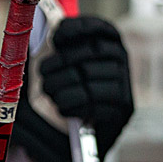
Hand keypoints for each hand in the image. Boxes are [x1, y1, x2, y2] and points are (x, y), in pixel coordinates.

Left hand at [13, 16, 133, 161]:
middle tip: (43, 73)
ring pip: (90, 78)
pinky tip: (62, 106)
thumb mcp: (63, 65)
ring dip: (61, 86)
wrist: (85, 133)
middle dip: (61, 62)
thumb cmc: (69, 91)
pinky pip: (94, 103)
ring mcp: (126, 85)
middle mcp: (122, 63)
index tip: (56, 37)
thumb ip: (55, 47)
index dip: (79, 27)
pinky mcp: (123, 110)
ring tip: (49, 92)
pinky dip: (72, 105)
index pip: (102, 28)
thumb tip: (36, 31)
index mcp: (111, 44)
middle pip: (92, 52)